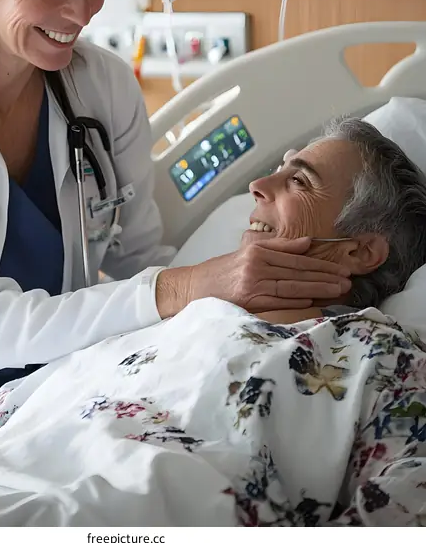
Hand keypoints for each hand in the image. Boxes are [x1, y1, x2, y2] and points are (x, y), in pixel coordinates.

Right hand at [156, 237, 350, 316]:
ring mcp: (253, 281)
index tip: (341, 268)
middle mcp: (257, 263)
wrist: (195, 287)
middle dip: (326, 275)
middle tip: (348, 280)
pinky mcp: (249, 298)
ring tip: (338, 290)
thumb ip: (278, 247)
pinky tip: (313, 299)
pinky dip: (297, 299)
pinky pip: (278, 298)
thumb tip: (308, 243)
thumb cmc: (224, 271)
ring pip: (292, 284)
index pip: (298, 258)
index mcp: (259, 250)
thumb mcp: (249, 252)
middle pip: (299, 270)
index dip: (321, 263)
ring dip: (318, 287)